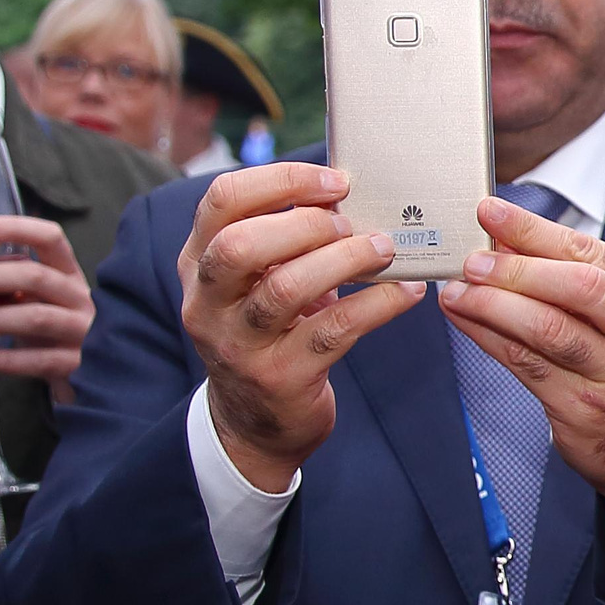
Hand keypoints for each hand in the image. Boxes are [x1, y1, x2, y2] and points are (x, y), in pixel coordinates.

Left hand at [0, 216, 94, 402]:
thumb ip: (9, 294)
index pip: (50, 239)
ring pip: (36, 317)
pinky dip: (4, 359)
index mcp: (70, 276)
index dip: (15, 229)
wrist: (105, 380)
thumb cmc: (58, 337)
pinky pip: (38, 360)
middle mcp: (80, 299)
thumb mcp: (42, 306)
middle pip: (35, 277)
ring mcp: (84, 332)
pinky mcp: (79, 366)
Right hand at [180, 163, 425, 490]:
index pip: (222, 201)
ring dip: (344, 260)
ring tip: (384, 249)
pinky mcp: (279, 378)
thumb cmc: (268, 333)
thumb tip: (348, 192)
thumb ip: (282, 239)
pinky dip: (378, 305)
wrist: (256, 423)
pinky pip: (333, 331)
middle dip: (304, 223)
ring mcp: (238, 345)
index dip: (280, 181)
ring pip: (285, 289)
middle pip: (240, 245)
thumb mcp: (255, 283)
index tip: (333, 181)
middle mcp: (207, 303)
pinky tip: (406, 292)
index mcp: (198, 263)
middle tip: (350, 222)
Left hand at [438, 194, 604, 526]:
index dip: (537, 231)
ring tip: (458, 289)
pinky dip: (488, 337)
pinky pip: (526, 364)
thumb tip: (505, 240)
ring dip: (494, 304)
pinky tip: (465, 320)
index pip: (594, 254)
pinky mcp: (584, 412)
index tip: (492, 213)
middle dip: (517, 268)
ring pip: (548, 329)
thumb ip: (573, 278)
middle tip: (472, 259)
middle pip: (579, 288)